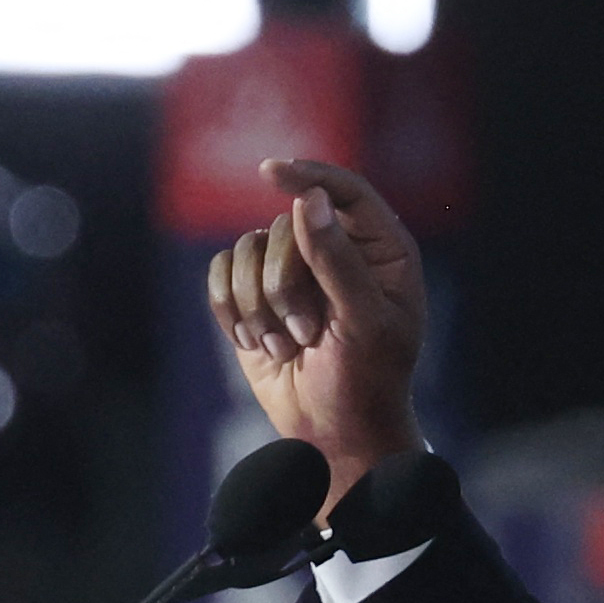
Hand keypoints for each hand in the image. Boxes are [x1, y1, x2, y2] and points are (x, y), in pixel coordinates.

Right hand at [207, 159, 425, 516]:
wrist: (334, 431)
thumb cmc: (367, 379)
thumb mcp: (364, 322)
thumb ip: (338, 261)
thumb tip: (309, 200)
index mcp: (381, 249)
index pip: (345, 191)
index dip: (309, 175)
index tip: (271, 171)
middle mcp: (337, 249)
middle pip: (285, 226)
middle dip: (285, 285)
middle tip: (307, 333)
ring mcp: (293, 269)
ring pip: (247, 248)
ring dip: (258, 304)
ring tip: (286, 344)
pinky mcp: (254, 293)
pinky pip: (222, 273)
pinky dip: (231, 310)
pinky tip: (256, 342)